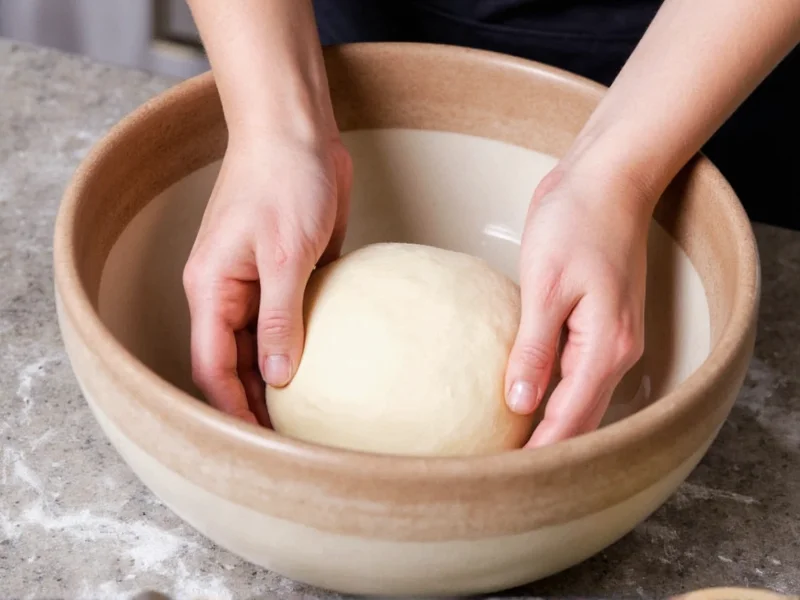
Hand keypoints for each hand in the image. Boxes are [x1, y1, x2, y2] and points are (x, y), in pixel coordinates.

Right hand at [183, 135, 351, 424]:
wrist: (299, 132)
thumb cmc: (283, 180)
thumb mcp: (284, 254)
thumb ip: (280, 318)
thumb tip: (279, 378)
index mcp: (212, 288)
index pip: (213, 365)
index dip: (233, 406)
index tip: (261, 441)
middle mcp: (229, 293)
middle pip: (236, 363)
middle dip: (256, 401)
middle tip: (291, 438)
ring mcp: (259, 285)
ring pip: (263, 346)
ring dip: (281, 378)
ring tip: (309, 415)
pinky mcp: (288, 275)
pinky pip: (290, 321)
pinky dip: (302, 345)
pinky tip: (326, 370)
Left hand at [504, 164, 651, 446]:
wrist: (605, 179)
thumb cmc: (578, 221)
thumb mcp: (547, 285)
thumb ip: (535, 348)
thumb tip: (521, 403)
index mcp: (606, 346)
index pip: (571, 418)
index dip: (541, 452)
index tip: (508, 477)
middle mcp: (615, 350)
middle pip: (579, 416)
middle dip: (545, 446)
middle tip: (501, 471)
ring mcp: (607, 337)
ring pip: (577, 396)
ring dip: (547, 422)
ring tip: (508, 443)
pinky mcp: (593, 322)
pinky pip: (572, 369)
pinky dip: (550, 390)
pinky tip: (523, 396)